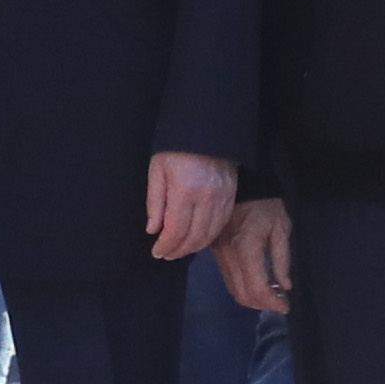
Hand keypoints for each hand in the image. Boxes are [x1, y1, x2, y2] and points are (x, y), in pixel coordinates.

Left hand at [143, 150, 238, 265]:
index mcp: (184, 192)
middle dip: (178, 250)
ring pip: (209, 234)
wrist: (207, 130)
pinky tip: (198, 238)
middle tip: (167, 254)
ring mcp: (222, 198)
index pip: (175, 230)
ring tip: (180, 249)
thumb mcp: (157, 171)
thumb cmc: (175, 149)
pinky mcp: (231, 196)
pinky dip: (209, 236)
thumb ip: (155, 202)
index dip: (165, 246)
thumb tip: (153, 231)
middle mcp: (206, 199)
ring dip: (194, 247)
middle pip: (194, 237)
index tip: (157, 252)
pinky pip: (221, 224)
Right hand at [214, 199, 292, 314]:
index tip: (286, 306)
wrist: (241, 188)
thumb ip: (282, 259)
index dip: (272, 302)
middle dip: (263, 304)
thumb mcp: (281, 228)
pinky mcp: (216, 254)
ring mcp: (219, 256)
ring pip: (234, 290)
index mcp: (246, 249)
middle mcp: (229, 256)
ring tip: (271, 294)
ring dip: (253, 298)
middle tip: (280, 302)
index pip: (257, 288)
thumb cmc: (265, 205)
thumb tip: (284, 286)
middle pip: (243, 294)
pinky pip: (229, 280)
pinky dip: (244, 288)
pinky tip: (258, 283)